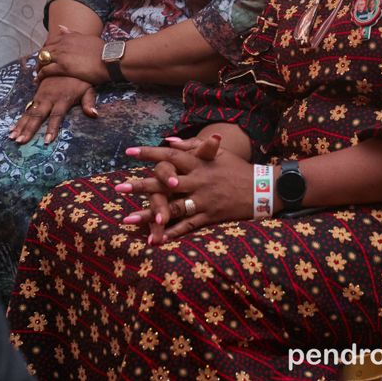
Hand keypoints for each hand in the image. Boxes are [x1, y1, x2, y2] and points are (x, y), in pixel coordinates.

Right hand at [9, 73, 96, 144]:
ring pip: (29, 114)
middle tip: (20, 141)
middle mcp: (49, 99)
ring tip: (12, 137)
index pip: (56, 117)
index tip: (47, 141)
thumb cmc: (79, 78)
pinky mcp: (36, 95)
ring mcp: (41, 97)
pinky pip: (27, 109)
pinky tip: (12, 129)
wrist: (65, 61)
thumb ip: (89, 102)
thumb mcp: (88, 88)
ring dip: (20, 126)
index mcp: (62, 100)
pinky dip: (19, 120)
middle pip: (38, 116)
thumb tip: (94, 115)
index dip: (51, 129)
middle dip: (29, 129)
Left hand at [36, 26, 108, 85]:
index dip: (46, 49)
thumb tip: (61, 27)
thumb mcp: (87, 38)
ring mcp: (62, 55)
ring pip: (42, 59)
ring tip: (38, 73)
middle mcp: (63, 44)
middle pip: (44, 50)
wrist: (110, 59)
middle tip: (40, 66)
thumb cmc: (103, 50)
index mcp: (69, 36)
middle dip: (40, 58)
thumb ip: (73, 33)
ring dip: (38, 66)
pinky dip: (40, 75)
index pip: (50, 41)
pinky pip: (46, 70)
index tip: (46, 56)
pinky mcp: (63, 67)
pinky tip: (39, 79)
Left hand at [118, 137, 255, 241]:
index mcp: (199, 163)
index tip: (129, 152)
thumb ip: (192, 146)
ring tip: (128, 219)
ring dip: (149, 214)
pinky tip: (155, 239)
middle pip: (165, 183)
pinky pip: (187, 226)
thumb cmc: (238, 169)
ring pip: (172, 207)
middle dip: (141, 185)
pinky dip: (171, 233)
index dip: (150, 153)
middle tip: (119, 188)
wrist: (262, 189)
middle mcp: (198, 180)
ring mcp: (203, 200)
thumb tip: (168, 141)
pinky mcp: (209, 216)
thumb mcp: (218, 153)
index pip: (170, 155)